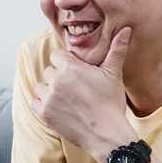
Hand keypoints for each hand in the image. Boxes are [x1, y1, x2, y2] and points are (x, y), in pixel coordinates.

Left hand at [32, 26, 134, 161]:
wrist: (107, 134)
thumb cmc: (111, 103)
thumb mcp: (113, 74)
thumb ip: (116, 49)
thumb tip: (125, 29)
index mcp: (70, 68)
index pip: (57, 56)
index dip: (67, 63)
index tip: (76, 72)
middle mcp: (56, 81)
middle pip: (50, 71)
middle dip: (59, 77)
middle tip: (75, 88)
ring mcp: (48, 98)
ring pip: (41, 86)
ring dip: (50, 90)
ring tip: (67, 98)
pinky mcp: (44, 114)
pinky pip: (36, 102)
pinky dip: (44, 104)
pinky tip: (59, 107)